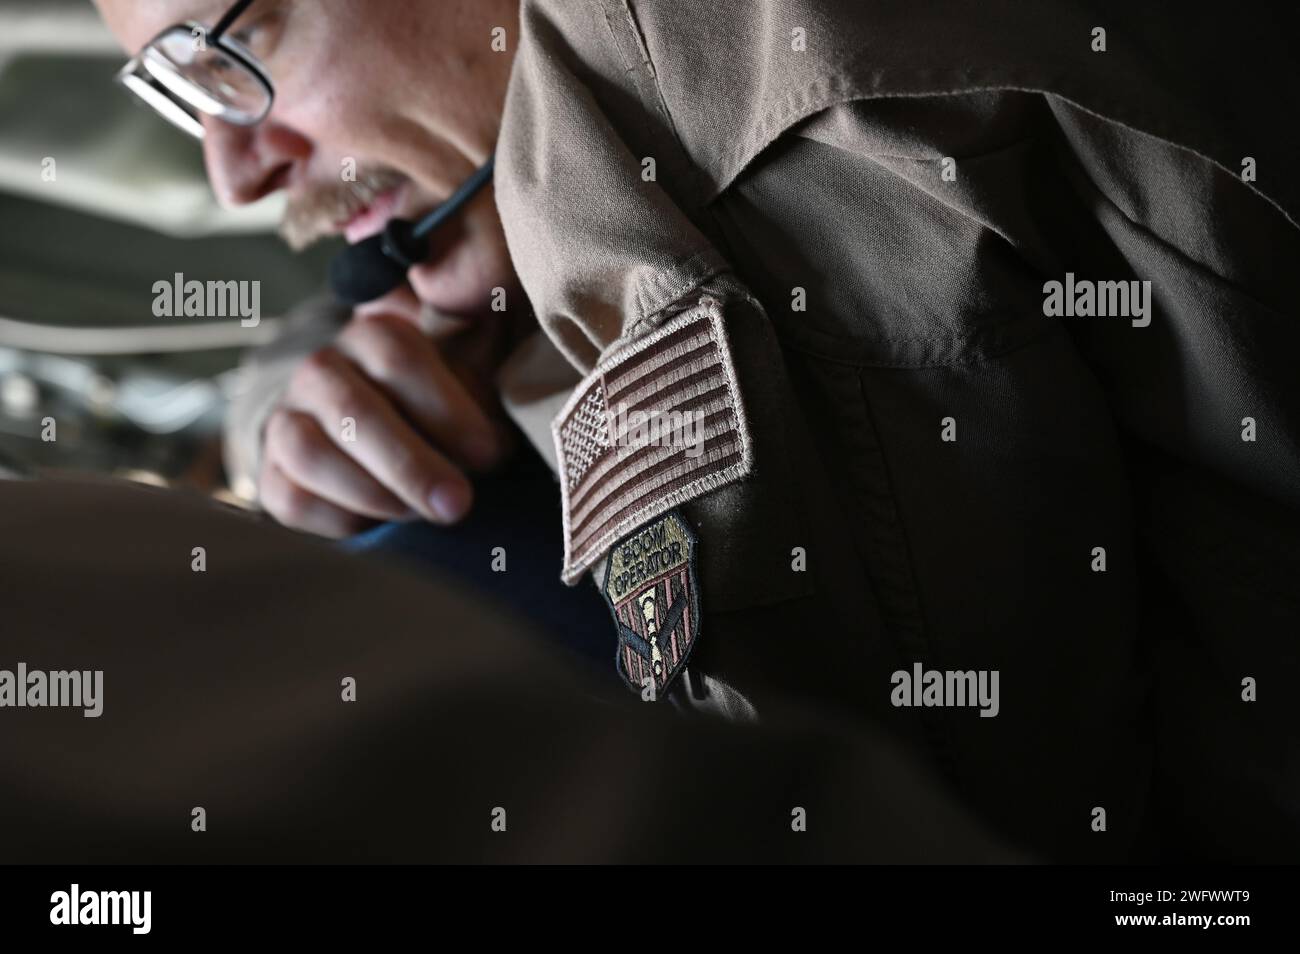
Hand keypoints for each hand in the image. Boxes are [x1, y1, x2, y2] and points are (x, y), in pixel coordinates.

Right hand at [258, 291, 519, 537]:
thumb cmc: (445, 407)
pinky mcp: (271, 474)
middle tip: (457, 503)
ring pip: (310, 453)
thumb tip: (497, 307)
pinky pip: (291, 500)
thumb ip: (492, 346)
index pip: (399, 356)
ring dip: (374, 493)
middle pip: (352, 409)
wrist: (378, 438)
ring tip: (423, 517)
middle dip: (410, 464)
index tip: (489, 453)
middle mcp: (322, 369)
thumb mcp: (476, 372)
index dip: (446, 409)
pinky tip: (382, 529)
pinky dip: (340, 520)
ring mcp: (287, 420)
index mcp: (375, 334)